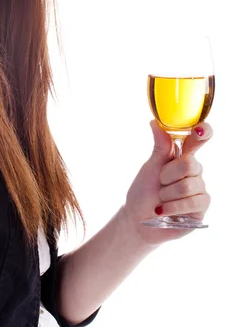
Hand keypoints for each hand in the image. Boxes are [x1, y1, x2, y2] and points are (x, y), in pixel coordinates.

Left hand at [123, 120, 211, 245]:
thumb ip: (160, 147)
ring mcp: (199, 188)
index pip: (196, 141)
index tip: (200, 129)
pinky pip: (193, 202)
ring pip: (188, 185)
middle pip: (189, 164)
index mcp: (181, 156)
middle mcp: (193, 171)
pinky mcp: (201, 206)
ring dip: (167, 194)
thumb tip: (155, 123)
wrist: (139, 219)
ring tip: (161, 199)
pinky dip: (173, 207)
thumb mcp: (150, 167)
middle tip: (159, 183)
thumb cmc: (144, 191)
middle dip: (167, 176)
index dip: (202, 133)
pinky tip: (164, 210)